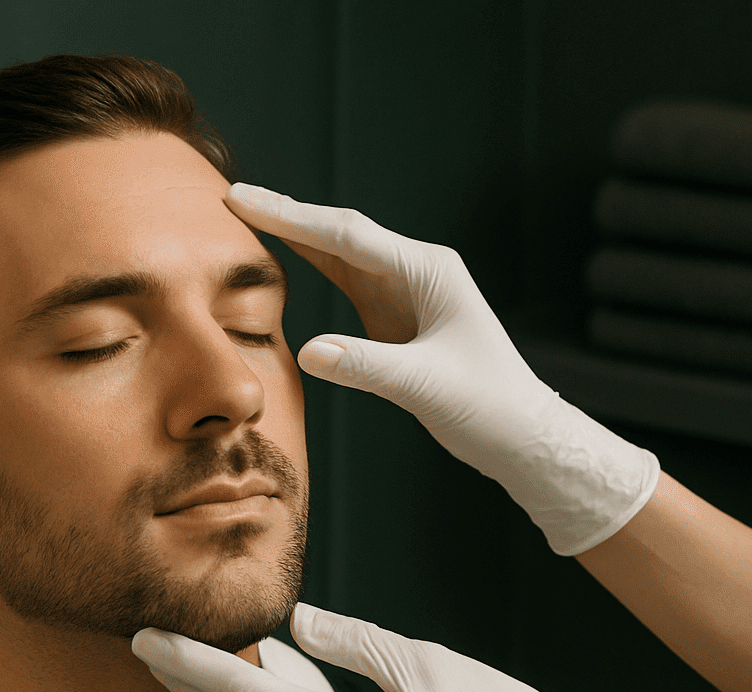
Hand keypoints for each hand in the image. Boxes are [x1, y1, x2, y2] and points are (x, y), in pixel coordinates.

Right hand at [225, 183, 659, 556]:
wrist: (521, 434)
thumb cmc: (488, 406)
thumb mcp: (425, 387)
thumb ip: (367, 366)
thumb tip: (309, 351)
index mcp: (427, 271)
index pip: (345, 236)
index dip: (289, 217)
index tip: (242, 200)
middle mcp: (415, 271)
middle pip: (337, 235)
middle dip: (284, 216)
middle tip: (229, 197)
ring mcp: (404, 293)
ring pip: (338, 256)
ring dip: (292, 238)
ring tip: (242, 217)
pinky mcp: (395, 319)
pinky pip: (344, 284)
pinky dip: (308, 269)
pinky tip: (279, 256)